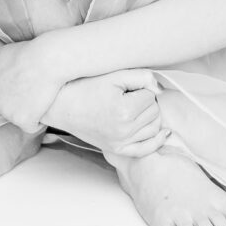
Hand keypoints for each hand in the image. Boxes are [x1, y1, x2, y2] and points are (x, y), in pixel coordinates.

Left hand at [0, 39, 63, 133]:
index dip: (10, 95)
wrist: (47, 60)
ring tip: (38, 94)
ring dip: (28, 112)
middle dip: (17, 105)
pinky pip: (32, 126)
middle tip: (30, 90)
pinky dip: (38, 120)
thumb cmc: (26, 53)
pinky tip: (43, 104)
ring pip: (19, 119)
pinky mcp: (24, 121)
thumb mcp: (1, 53)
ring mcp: (9, 114)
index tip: (20, 86)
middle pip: (7, 112)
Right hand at [45, 70, 169, 157]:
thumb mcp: (114, 76)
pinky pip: (145, 149)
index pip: (151, 96)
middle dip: (147, 101)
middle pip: (154, 112)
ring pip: (154, 128)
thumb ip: (141, 77)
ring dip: (150, 116)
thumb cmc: (86, 86)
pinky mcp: (117, 150)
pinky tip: (164, 132)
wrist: (62, 105)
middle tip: (129, 94)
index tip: (127, 86)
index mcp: (124, 111)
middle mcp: (124, 131)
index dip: (141, 87)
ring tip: (135, 106)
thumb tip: (160, 87)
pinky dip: (156, 140)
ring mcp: (120, 143)